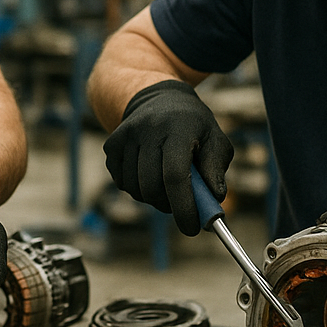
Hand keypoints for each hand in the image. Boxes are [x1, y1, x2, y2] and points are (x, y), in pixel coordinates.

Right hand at [102, 79, 233, 235]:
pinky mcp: (111, 144)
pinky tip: (150, 175)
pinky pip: (122, 183)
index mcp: (178, 127)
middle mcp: (148, 129)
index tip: (192, 228)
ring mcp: (126, 136)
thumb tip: (214, 201)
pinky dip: (137, 189)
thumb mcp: (214, 139)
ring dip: (153, 199)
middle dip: (169, 206)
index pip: (175, 175)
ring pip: (136, 188)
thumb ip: (216, 170)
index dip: (183, 207)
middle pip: (152, 186)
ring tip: (168, 187)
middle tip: (182, 207)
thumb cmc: (192, 124)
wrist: (157, 98)